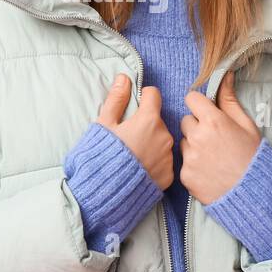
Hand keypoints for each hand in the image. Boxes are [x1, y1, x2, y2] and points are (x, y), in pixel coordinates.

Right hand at [96, 74, 174, 190]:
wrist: (105, 193)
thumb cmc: (101, 155)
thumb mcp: (103, 124)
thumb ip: (116, 99)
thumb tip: (124, 77)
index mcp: (149, 119)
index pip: (153, 95)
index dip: (142, 98)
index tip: (133, 107)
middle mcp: (164, 135)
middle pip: (157, 120)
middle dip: (145, 124)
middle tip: (128, 138)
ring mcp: (168, 157)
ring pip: (162, 140)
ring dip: (152, 143)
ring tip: (133, 156)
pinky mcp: (169, 175)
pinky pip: (164, 161)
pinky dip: (154, 162)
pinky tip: (139, 169)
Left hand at [180, 70, 261, 203]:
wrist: (254, 194)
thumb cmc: (253, 158)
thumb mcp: (247, 126)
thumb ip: (230, 100)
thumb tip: (225, 76)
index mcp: (213, 120)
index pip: (191, 99)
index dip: (199, 105)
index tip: (207, 113)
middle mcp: (197, 136)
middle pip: (186, 121)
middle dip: (196, 126)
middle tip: (213, 139)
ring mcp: (189, 157)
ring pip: (183, 142)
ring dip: (193, 145)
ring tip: (212, 157)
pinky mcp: (185, 175)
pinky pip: (183, 163)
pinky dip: (193, 165)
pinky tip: (208, 171)